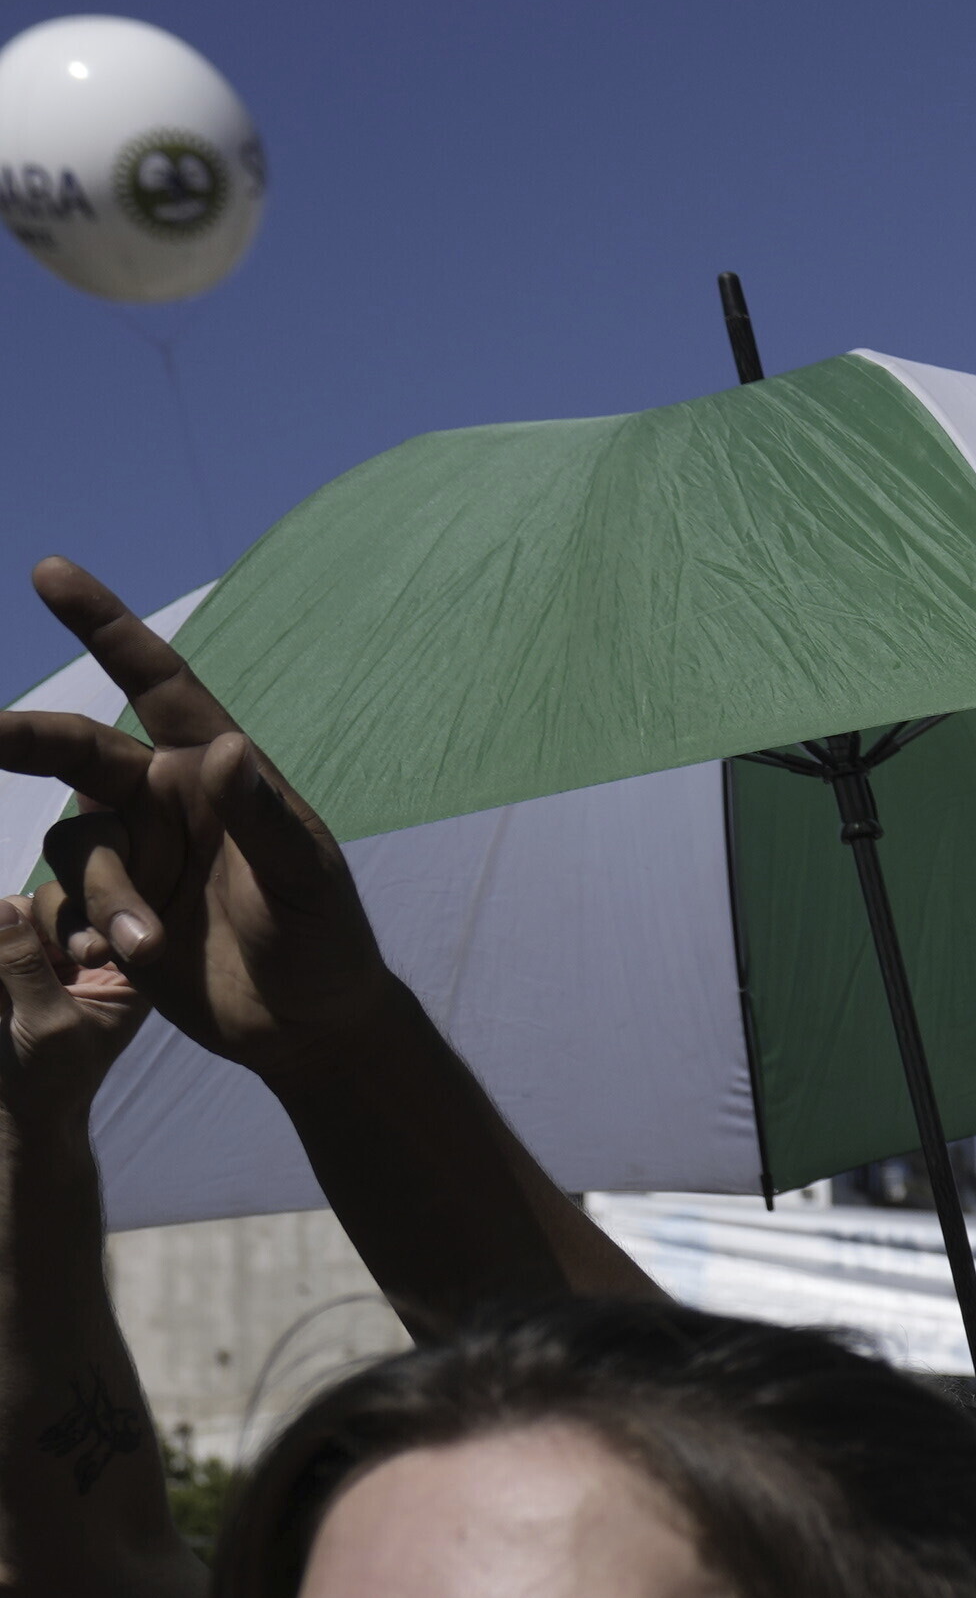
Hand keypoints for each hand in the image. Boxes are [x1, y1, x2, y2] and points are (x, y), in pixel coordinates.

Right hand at [0, 558, 405, 1074]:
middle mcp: (163, 799)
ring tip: (150, 944)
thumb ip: (261, 815)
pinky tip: (108, 960)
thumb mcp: (303, 879)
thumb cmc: (323, 940)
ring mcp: (132, 852)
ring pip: (75, 845)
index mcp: (213, 770)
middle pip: (73, 748)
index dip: (104, 626)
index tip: (50, 571)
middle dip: (19, 737)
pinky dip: (78, 928)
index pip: (156, 683)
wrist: (307, 1025)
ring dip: (103, 895)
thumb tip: (220, 749)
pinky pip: (62, 901)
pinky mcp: (107, 908)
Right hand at [0, 881, 152, 1129]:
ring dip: (1, 938)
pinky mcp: (9, 957)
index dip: (82, 919)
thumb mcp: (48, 1023)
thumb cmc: (50, 1077)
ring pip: (11, 914)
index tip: (87, 956)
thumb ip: (26, 966)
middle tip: (15, 980)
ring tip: (4, 997)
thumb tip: (2, 909)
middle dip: (26, 927)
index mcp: (126, 963)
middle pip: (51, 902)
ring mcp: (45, 949)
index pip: (105, 911)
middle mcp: (87, 945)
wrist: (21, 1109)